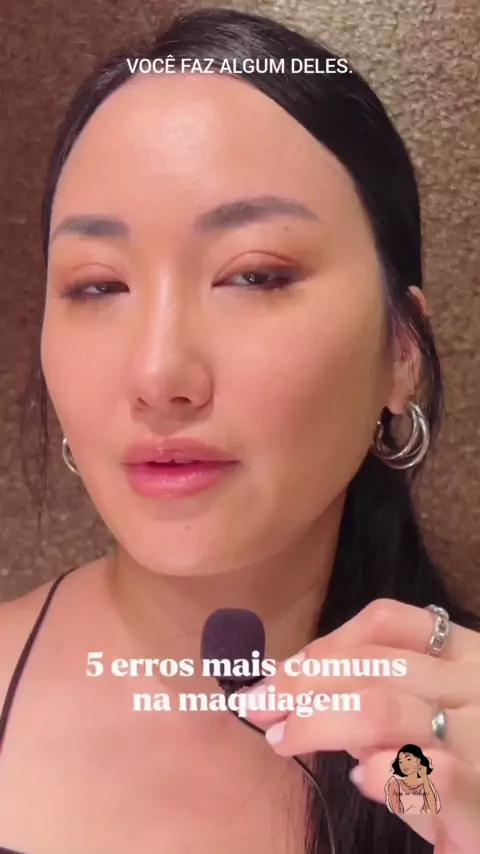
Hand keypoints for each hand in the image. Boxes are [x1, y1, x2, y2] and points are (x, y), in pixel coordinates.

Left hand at [240, 599, 479, 851]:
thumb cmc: (466, 765)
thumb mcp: (422, 718)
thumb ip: (374, 696)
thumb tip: (292, 685)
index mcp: (462, 655)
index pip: (386, 623)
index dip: (323, 645)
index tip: (276, 675)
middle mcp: (475, 684)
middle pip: (374, 663)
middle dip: (303, 683)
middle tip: (257, 706)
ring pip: (385, 708)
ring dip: (320, 722)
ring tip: (284, 739)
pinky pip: (431, 774)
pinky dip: (385, 771)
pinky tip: (363, 778)